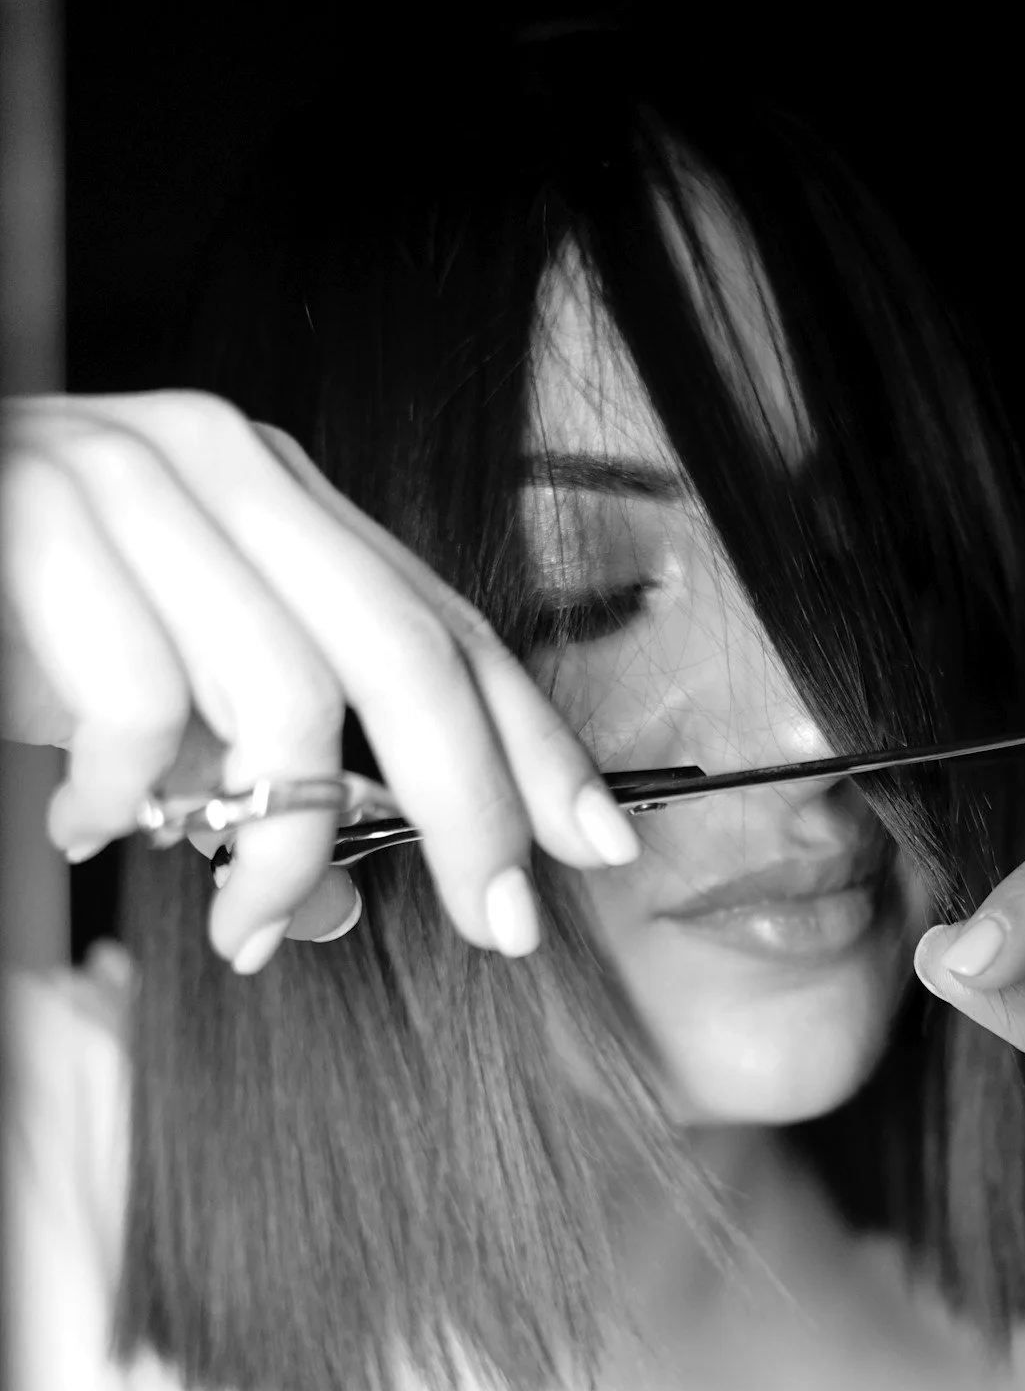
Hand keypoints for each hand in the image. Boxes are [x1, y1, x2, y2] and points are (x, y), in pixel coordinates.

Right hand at [1, 391, 639, 968]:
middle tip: (496, 927)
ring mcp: (126, 474)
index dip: (534, 742)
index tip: (599, 850)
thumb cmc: (9, 620)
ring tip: (238, 922)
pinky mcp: (36, 513)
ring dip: (278, 848)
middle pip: (408, 656)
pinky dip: (125, 800)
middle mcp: (221, 463)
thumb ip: (260, 774)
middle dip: (471, 811)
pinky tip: (79, 828)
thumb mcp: (156, 704)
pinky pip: (140, 701)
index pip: (445, 624)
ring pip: (286, 695)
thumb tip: (350, 902)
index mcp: (274, 494)